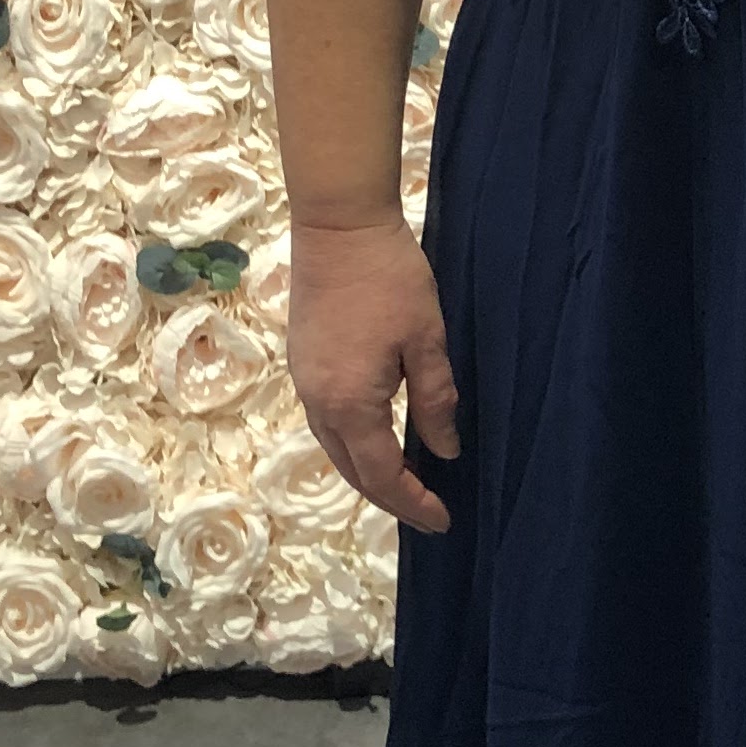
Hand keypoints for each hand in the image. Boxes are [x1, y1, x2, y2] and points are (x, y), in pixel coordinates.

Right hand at [286, 206, 459, 536]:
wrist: (338, 227)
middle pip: (352, 471)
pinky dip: (352, 445)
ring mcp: (303, 383)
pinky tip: (376, 440)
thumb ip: (435, 401)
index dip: (414, 503)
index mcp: (351, 404)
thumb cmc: (391, 280)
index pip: (383, 475)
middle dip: (389, 498)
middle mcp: (318, 403)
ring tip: (405, 485)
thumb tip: (444, 452)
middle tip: (427, 512)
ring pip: (334, 449)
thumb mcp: (426, 341)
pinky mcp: (302, 363)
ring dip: (367, 474)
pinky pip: (325, 423)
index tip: (443, 520)